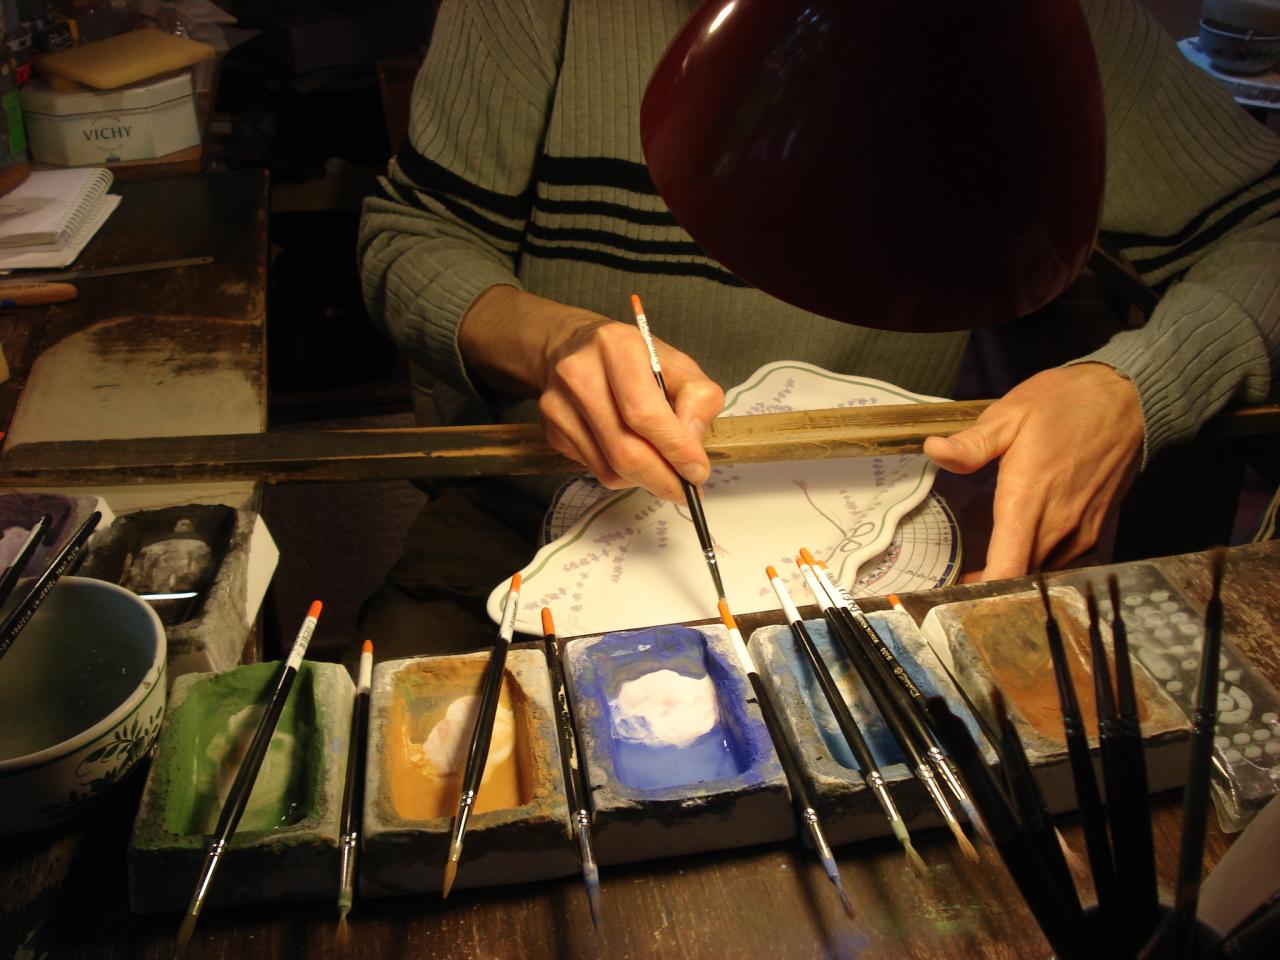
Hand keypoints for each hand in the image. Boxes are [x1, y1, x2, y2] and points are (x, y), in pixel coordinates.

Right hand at [459, 285, 723, 501]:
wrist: (573, 348)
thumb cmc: (634, 359)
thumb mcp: (679, 364)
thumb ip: (698, 399)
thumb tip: (691, 448)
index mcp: (617, 347)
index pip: (643, 412)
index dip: (674, 449)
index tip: (697, 471)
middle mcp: (579, 373)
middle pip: (624, 449)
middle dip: (662, 479)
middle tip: (685, 490)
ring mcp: (558, 404)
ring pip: (609, 469)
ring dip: (643, 480)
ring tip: (662, 470)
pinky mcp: (551, 429)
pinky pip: (595, 470)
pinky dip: (621, 474)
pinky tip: (633, 455)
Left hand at [922, 363, 1143, 580]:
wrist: (1128, 399)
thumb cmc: (1066, 404)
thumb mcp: (1010, 414)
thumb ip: (972, 443)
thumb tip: (933, 450)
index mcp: (1030, 499)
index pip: (1008, 567)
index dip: (981, 591)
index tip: (954, 597)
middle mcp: (1059, 524)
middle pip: (1021, 577)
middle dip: (990, 585)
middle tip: (961, 581)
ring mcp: (1082, 531)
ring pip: (1042, 571)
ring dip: (1017, 573)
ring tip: (987, 568)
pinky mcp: (1095, 530)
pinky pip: (1062, 560)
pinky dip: (1039, 562)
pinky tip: (1023, 547)